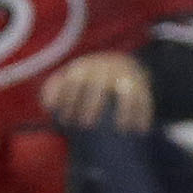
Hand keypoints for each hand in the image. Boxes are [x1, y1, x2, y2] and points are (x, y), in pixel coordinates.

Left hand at [39, 53, 154, 130]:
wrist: (122, 63)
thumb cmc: (88, 79)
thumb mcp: (70, 78)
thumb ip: (55, 90)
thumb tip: (47, 104)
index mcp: (84, 68)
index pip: (74, 80)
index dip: (68, 99)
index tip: (64, 120)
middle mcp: (105, 69)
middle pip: (99, 85)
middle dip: (91, 104)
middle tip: (85, 125)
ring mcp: (125, 76)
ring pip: (127, 92)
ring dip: (125, 110)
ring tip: (123, 129)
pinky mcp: (142, 84)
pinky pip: (145, 99)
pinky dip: (144, 114)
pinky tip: (141, 130)